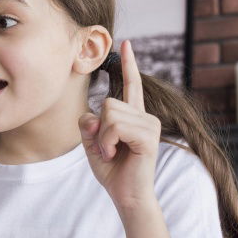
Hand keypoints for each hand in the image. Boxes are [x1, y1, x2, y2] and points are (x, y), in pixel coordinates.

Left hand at [78, 40, 160, 211]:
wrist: (126, 195)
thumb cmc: (112, 170)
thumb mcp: (92, 143)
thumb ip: (88, 124)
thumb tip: (92, 114)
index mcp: (132, 115)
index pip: (130, 84)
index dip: (128, 64)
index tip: (126, 42)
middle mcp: (144, 115)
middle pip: (107, 102)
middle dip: (98, 128)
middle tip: (105, 148)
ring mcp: (149, 124)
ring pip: (109, 113)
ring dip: (102, 137)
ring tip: (112, 152)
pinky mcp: (149, 135)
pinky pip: (115, 127)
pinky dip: (107, 142)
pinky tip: (115, 154)